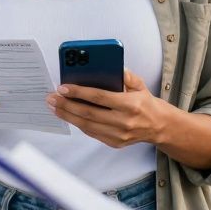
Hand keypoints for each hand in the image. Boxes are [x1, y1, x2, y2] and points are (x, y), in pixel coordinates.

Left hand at [47, 70, 167, 147]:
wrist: (158, 126)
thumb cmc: (145, 103)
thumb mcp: (140, 84)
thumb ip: (125, 75)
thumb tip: (111, 66)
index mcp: (130, 104)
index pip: (99, 97)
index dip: (79, 92)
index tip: (63, 87)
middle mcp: (124, 121)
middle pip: (89, 113)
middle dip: (66, 105)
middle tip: (52, 98)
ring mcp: (119, 134)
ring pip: (87, 126)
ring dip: (67, 116)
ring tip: (54, 107)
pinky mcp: (115, 143)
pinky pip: (92, 133)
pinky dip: (78, 124)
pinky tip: (68, 115)